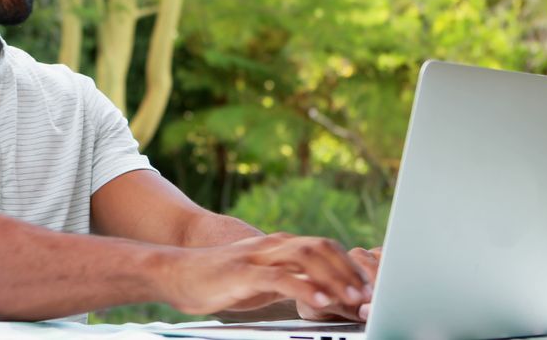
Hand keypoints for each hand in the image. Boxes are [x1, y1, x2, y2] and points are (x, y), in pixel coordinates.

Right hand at [156, 233, 371, 316]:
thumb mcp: (261, 282)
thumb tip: (322, 297)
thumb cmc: (220, 281)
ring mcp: (258, 257)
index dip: (349, 266)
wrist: (177, 273)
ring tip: (352, 298)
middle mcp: (272, 245)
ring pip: (305, 257)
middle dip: (349, 271)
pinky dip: (303, 287)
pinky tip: (318, 301)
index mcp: (279, 246)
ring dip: (334, 278)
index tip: (368, 288)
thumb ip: (289, 283)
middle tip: (368, 295)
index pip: (324, 248)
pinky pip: (279, 277)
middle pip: (321, 248)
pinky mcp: (243, 272)